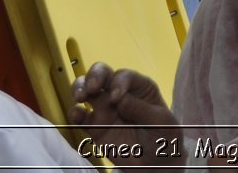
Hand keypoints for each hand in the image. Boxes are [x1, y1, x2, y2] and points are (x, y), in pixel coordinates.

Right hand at [67, 62, 181, 167]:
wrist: (155, 163)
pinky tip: (77, 116)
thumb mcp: (160, 121)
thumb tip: (119, 99)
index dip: (118, 83)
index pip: (124, 76)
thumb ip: (140, 109)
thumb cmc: (163, 136)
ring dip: (79, 88)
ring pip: (86, 90)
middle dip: (94, 75)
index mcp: (140, 88)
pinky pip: (80, 117)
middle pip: (102, 74)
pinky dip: (74, 113)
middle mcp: (120, 93)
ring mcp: (105, 109)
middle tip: (91, 87)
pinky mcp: (95, 127)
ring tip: (80, 97)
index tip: (117, 98)